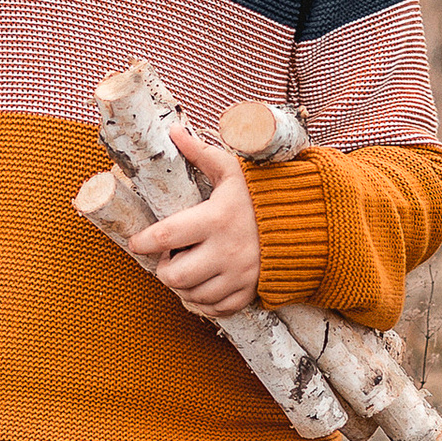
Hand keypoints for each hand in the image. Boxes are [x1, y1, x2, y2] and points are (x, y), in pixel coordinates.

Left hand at [126, 123, 261, 319]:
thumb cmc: (262, 195)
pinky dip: (202, 302)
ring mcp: (239, 275)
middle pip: (175, 275)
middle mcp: (227, 251)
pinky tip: (200, 286)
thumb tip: (173, 132)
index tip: (136, 242)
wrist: (305, 222)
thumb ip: (201, 153)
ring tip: (184, 268)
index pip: (166, 236)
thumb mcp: (233, 170)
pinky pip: (215, 309)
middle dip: (163, 269)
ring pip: (192, 295)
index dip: (143, 242)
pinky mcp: (249, 292)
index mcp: (216, 219)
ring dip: (181, 285)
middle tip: (167, 257)